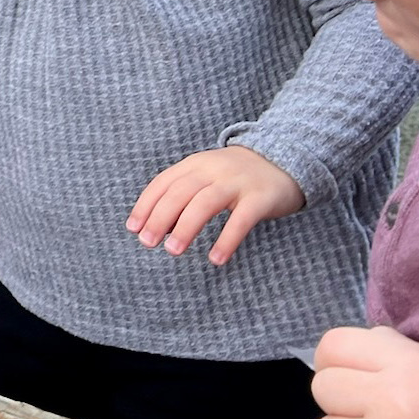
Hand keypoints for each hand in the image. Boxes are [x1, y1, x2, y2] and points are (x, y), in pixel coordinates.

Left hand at [126, 144, 302, 263]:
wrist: (285, 160)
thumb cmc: (236, 177)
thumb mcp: (207, 177)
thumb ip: (184, 195)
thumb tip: (159, 227)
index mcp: (195, 164)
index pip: (163, 183)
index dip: (146, 205)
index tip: (133, 228)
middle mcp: (213, 169)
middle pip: (180, 192)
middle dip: (160, 217)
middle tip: (147, 243)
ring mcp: (237, 182)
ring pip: (205, 202)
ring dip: (186, 227)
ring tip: (172, 251)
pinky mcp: (261, 197)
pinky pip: (241, 219)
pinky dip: (226, 239)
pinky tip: (215, 259)